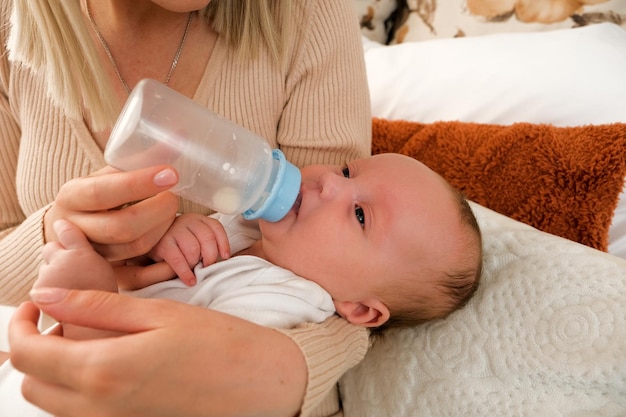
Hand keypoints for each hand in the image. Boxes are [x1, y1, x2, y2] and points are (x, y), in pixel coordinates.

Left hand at [9, 289, 305, 416]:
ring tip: (87, 339)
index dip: (19, 324)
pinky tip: (108, 362)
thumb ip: (97, 306)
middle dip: (33, 348)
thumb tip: (47, 295)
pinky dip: (76, 389)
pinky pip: (79, 414)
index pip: (26, 353)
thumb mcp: (157, 313)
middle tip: (62, 319)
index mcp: (103, 368)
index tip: (36, 304)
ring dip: (53, 370)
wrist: (260, 384)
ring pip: (51, 403)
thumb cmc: (218, 342)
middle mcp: (98, 406)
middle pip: (31, 384)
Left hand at [37, 219, 115, 291]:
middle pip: (50, 248)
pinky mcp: (37, 290)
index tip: (61, 223)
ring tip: (70, 286)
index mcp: (81, 254)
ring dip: (53, 273)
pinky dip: (48, 289)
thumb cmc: (103, 294)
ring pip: (45, 267)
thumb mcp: (106, 269)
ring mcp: (47, 276)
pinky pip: (40, 283)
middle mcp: (61, 262)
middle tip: (72, 268)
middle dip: (57, 255)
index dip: (63, 227)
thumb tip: (79, 237)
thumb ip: (89, 251)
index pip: (66, 231)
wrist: (93, 322)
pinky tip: (62, 296)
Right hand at [44, 165, 178, 261]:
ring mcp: (90, 253)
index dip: (139, 184)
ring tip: (171, 210)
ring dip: (162, 227)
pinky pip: (139, 270)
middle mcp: (74, 227)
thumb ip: (140, 158)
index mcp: (72, 195)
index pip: (103, 192)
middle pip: (121, 227)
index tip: (171, 174)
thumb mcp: (110, 173)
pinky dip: (161, 248)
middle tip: (174, 196)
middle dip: (157, 211)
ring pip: (133, 247)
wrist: (72, 225)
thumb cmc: (100, 193)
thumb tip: (180, 135)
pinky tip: (169, 231)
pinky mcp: (105, 270)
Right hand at [149, 213, 230, 284]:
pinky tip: (190, 280)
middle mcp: (188, 221)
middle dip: (210, 256)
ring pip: (193, 248)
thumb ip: (208, 244)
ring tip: (193, 268)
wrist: (154, 239)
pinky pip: (177, 259)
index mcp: (199, 220)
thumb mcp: (195, 237)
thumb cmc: (180, 243)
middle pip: (207, 238)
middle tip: (207, 266)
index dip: (223, 243)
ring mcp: (175, 231)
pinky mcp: (163, 243)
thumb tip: (221, 260)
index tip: (225, 257)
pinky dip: (185, 272)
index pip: (216, 228)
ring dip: (195, 262)